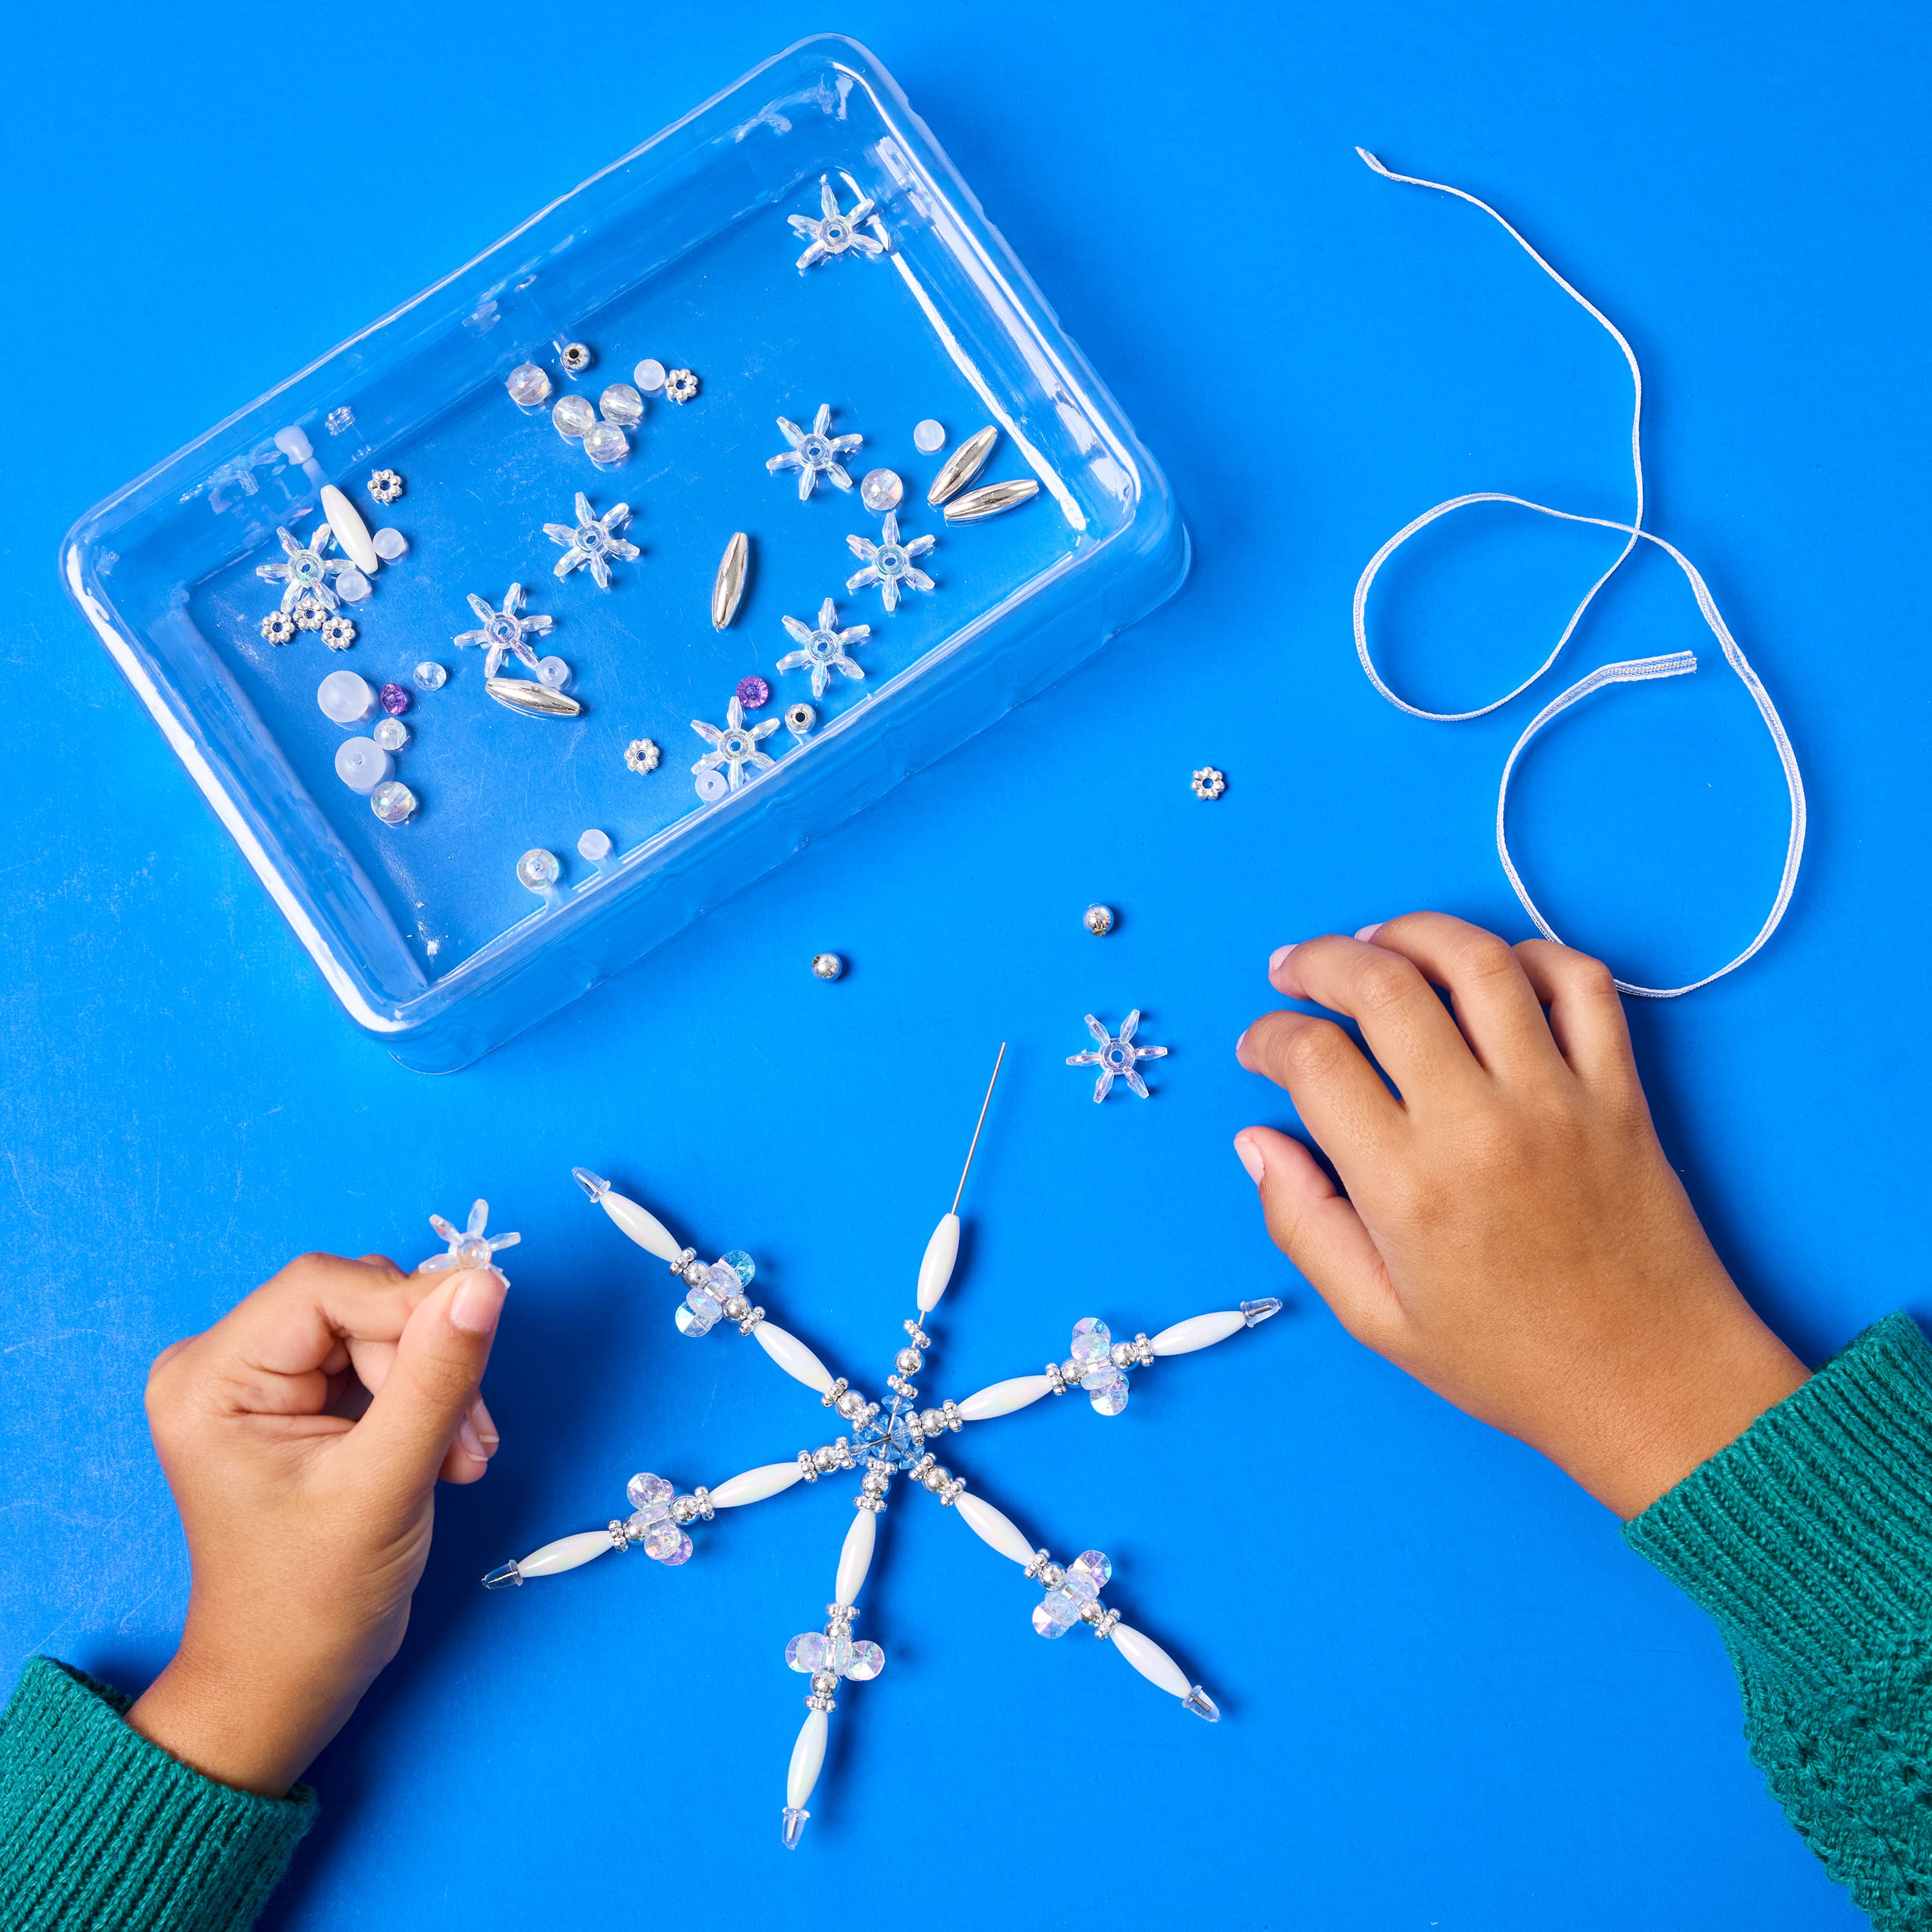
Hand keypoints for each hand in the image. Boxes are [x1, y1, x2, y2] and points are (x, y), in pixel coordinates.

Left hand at [126, 1251, 507, 1794]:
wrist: (287, 1681)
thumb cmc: (310, 1604)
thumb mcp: (385, 1484)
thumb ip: (436, 1378)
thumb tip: (485, 1284)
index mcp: (210, 1379)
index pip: (326, 1288)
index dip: (413, 1304)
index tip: (482, 1338)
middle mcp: (223, 1365)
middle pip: (358, 1303)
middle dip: (426, 1359)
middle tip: (471, 1437)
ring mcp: (260, 1381)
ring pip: (379, 1327)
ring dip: (435, 1383)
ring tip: (462, 1459)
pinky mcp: (298, 1399)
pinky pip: (380, 1358)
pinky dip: (425, 1398)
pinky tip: (446, 1456)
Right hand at [1234, 912, 1805, 1517]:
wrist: (1655, 1386)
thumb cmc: (1514, 1364)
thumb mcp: (1377, 1318)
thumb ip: (1302, 1223)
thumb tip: (1257, 1143)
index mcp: (1409, 1187)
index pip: (1314, 1060)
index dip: (1267, 1037)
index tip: (1261, 1048)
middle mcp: (1480, 1126)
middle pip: (1383, 986)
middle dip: (1321, 961)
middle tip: (1296, 969)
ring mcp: (1558, 1099)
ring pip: (1478, 961)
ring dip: (1413, 933)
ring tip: (1378, 944)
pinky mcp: (1620, 1093)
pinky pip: (1582, 984)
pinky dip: (1532, 955)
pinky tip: (1489, 973)